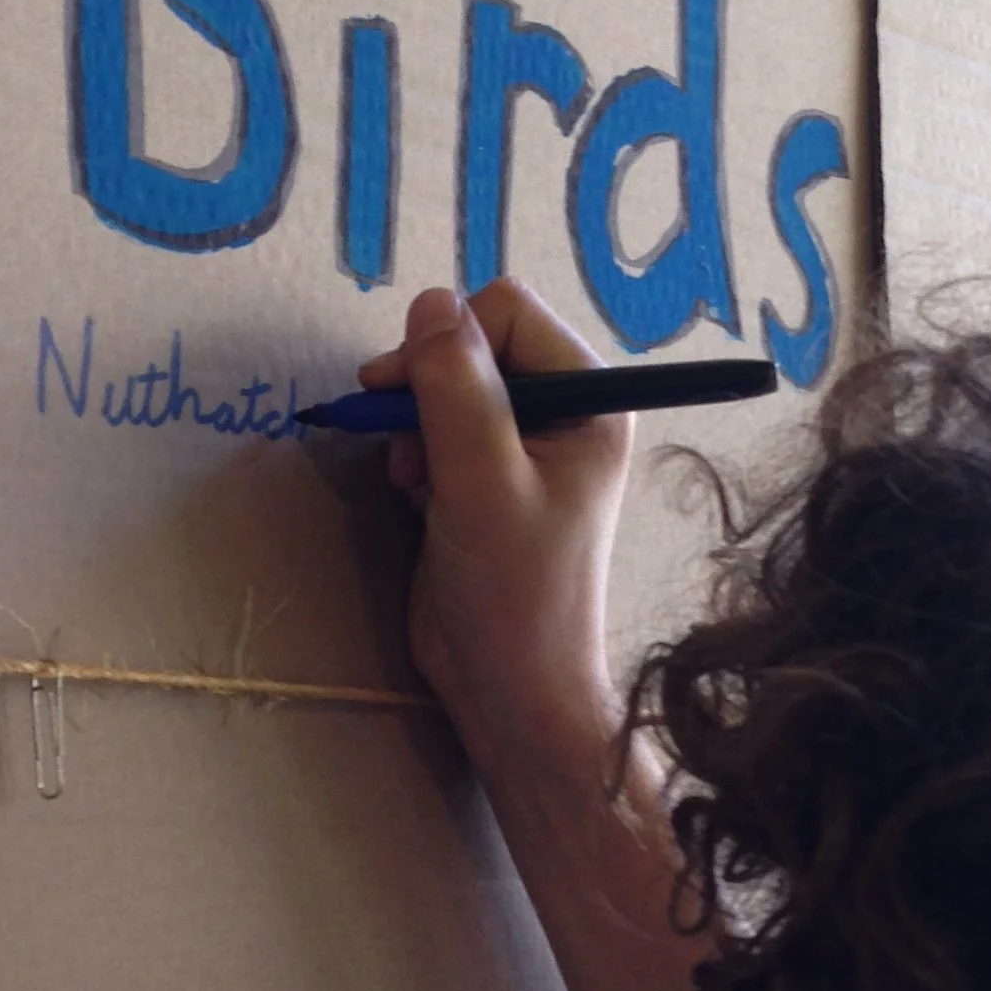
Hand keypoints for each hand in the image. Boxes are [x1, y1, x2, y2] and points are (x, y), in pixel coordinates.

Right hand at [361, 280, 631, 787]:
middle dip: (426, 384)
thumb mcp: (481, 482)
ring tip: (415, 478)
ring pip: (445, 384)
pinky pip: (433, 427)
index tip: (406, 393)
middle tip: (398, 435)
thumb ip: (456, 388)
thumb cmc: (516, 593)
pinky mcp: (484, 477)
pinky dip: (412, 452)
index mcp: (593, 400)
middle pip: (473, 342)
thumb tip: (430, 302)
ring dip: (413, 422)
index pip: (506, 314)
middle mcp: (565, 411)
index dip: (449, 343)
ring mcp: (523, 445)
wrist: (510, 688)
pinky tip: (415, 494)